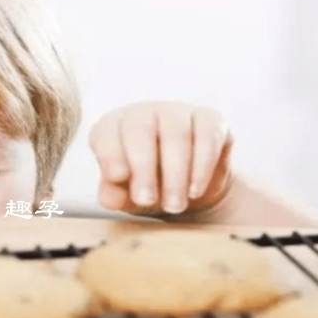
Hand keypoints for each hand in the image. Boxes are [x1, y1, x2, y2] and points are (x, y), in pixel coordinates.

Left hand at [90, 101, 232, 214]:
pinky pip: (208, 136)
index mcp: (113, 127)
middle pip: (140, 130)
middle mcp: (143, 113)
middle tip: (147, 200)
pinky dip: (202, 166)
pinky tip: (195, 190)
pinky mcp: (210, 119)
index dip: (110, 152)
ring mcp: (177, 112)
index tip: (117, 177)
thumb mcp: (125, 196)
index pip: (106, 132)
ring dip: (175, 174)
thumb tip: (108, 197)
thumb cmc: (147, 187)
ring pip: (177, 134)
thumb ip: (113, 195)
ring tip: (174, 205)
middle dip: (143, 167)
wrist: (188, 190)